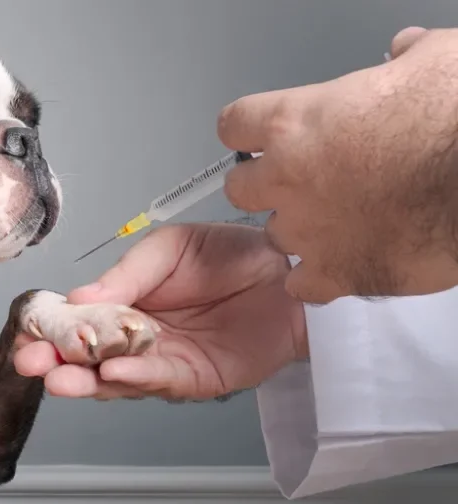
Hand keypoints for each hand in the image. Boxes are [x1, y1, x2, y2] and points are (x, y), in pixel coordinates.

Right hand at [14, 224, 305, 400]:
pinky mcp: (195, 380)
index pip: (77, 321)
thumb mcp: (169, 249)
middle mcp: (136, 339)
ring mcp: (163, 363)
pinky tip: (111, 372)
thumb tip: (77, 296)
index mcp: (123, 303)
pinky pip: (159, 381)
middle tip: (30, 362)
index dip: (50, 328)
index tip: (25, 332)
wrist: (289, 271)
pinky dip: (134, 379)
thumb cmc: (232, 254)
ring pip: (115, 379)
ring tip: (59, 377)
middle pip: (88, 357)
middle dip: (56, 362)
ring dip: (86, 380)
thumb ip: (126, 275)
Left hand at [219, 26, 457, 303]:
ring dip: (297, 229)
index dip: (247, 130)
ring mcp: (308, 232)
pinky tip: (340, 263)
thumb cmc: (455, 122)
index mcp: (295, 124)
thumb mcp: (431, 62)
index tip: (259, 135)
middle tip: (299, 180)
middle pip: (240, 189)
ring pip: (274, 237)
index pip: (234, 125)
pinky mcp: (337, 273)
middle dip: (263, 186)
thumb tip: (404, 52)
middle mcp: (288, 180)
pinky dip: (316, 278)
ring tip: (336, 220)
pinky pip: (302, 285)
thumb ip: (402, 59)